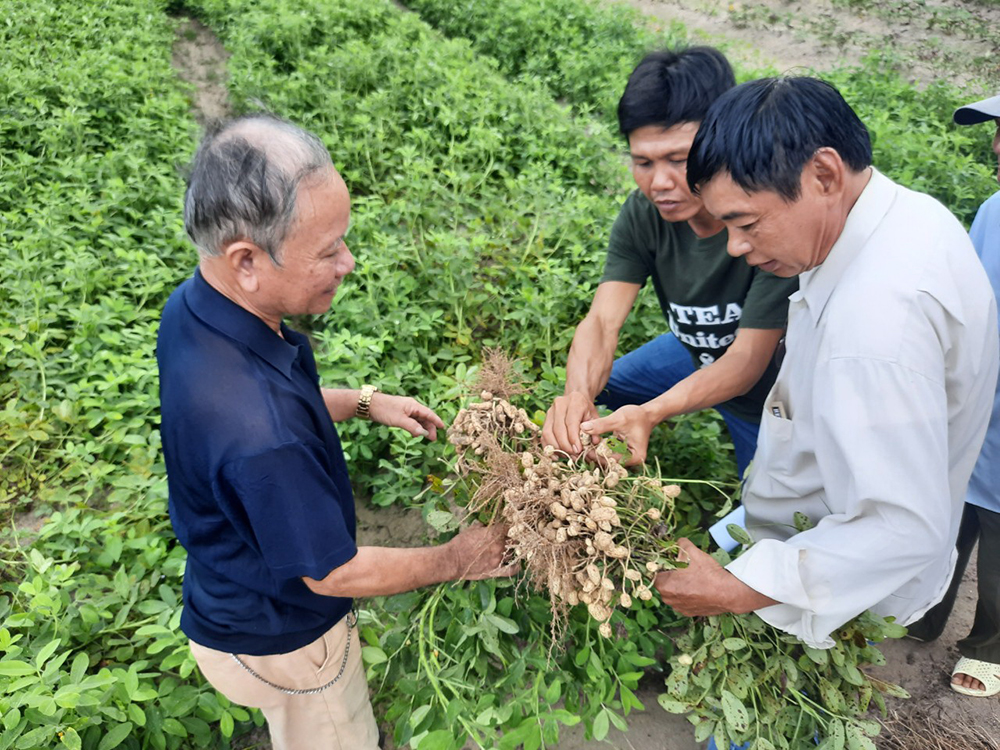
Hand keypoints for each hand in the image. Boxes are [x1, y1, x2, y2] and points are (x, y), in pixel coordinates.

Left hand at [367, 393, 444, 439]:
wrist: (368, 405)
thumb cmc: (384, 410)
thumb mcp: (399, 420)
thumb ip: (412, 427)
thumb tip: (424, 434)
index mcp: (413, 405)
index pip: (429, 413)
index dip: (436, 421)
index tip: (443, 428)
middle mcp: (411, 406)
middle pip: (424, 417)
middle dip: (429, 428)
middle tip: (432, 439)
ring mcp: (405, 410)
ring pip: (418, 419)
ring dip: (421, 428)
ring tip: (424, 438)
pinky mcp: (399, 413)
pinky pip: (411, 420)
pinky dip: (414, 427)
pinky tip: (413, 433)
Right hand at [447, 523, 519, 580]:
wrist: (452, 560)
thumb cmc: (460, 542)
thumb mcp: (471, 529)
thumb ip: (482, 526)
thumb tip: (486, 525)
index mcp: (494, 533)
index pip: (509, 527)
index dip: (508, 527)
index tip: (506, 527)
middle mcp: (500, 545)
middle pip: (514, 539)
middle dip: (511, 538)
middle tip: (507, 538)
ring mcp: (499, 559)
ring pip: (513, 553)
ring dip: (511, 550)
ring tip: (508, 550)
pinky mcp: (496, 571)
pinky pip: (512, 570)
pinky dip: (517, 567)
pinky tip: (517, 564)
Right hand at [542, 391, 598, 455]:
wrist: (576, 399)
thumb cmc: (586, 410)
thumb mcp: (594, 417)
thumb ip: (595, 429)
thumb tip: (594, 442)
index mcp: (574, 402)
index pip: (571, 423)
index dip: (573, 439)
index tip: (578, 450)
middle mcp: (559, 405)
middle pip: (558, 429)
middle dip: (565, 446)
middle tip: (573, 455)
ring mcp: (550, 411)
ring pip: (547, 433)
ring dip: (556, 448)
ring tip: (566, 456)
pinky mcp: (545, 419)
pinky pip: (543, 436)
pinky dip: (548, 447)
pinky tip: (556, 455)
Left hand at [579, 404, 653, 465]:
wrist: (646, 414)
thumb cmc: (636, 416)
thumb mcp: (618, 419)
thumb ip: (601, 425)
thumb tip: (583, 427)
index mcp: (635, 457)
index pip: (611, 461)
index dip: (597, 456)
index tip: (584, 448)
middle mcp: (631, 461)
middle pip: (609, 462)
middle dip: (595, 455)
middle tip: (580, 447)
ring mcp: (627, 458)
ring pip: (607, 458)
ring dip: (596, 452)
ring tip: (583, 444)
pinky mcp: (622, 453)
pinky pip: (608, 453)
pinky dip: (600, 448)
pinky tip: (589, 442)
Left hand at [654, 538, 775, 615]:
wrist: (728, 592)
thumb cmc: (707, 572)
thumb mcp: (690, 551)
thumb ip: (679, 544)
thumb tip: (676, 543)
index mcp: (663, 585)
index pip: (655, 571)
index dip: (663, 563)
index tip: (671, 559)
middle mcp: (668, 599)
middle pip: (664, 582)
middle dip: (671, 574)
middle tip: (683, 566)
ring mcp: (679, 608)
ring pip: (674, 592)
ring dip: (680, 584)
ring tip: (693, 576)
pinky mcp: (690, 613)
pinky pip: (684, 600)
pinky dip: (688, 593)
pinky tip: (698, 586)